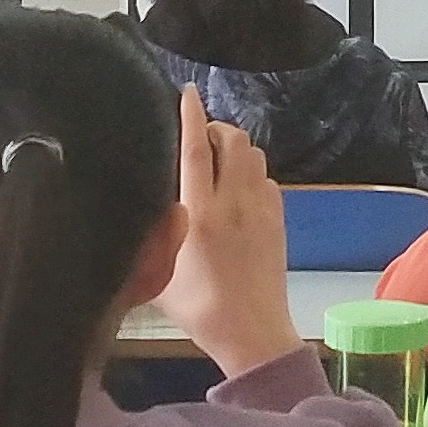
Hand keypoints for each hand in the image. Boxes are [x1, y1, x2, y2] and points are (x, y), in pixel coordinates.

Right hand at [158, 83, 300, 377]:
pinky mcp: (279, 221)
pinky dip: (252, 171)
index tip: (186, 92)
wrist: (253, 334)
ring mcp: (262, 210)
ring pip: (254, 156)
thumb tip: (148, 206)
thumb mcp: (158, 276)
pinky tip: (239, 187)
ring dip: (236, 146)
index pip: (196, 150)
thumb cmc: (200, 309)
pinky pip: (267, 179)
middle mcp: (234, 204)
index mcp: (200, 214)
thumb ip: (153, 237)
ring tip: (219, 156)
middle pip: (232, 141)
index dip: (190, 117)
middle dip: (216, 127)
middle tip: (199, 134)